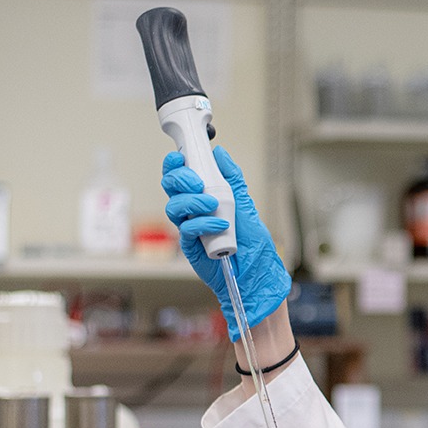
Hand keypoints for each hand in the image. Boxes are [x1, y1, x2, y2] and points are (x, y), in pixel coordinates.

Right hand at [160, 146, 291, 340]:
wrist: (257, 274)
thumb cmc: (252, 243)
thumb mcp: (246, 205)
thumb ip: (233, 180)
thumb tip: (219, 152)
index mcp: (203, 198)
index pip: (180, 176)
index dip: (175, 164)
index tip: (180, 156)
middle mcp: (192, 211)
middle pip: (171, 188)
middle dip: (179, 179)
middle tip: (197, 182)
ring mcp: (189, 228)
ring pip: (173, 207)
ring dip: (191, 201)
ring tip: (213, 205)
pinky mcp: (190, 246)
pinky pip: (185, 229)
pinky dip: (200, 223)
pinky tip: (219, 225)